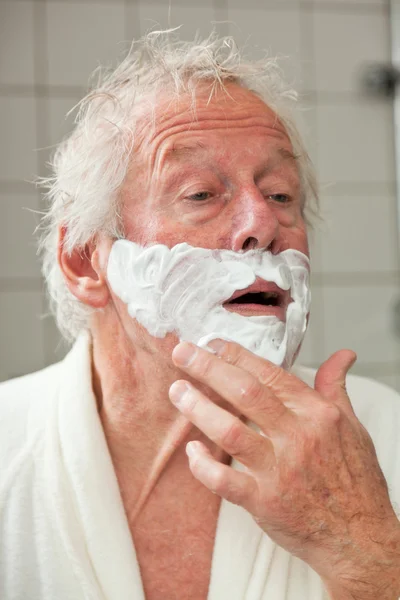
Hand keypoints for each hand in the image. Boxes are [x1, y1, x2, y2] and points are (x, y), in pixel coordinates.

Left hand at [169, 340, 399, 599]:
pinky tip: (191, 450)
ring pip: (230, 431)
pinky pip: (224, 481)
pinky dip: (202, 465)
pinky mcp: (264, 502)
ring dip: (198, 409)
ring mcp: (280, 470)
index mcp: (317, 414)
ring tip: (178, 391)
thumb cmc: (355, 480)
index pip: (270, 373)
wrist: (359, 538)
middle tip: (181, 353)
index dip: (237, 355)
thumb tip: (342, 356)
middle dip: (208, 368)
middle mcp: (298, 437)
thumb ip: (336, 387)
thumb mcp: (353, 426)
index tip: (213, 344)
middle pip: (245, 393)